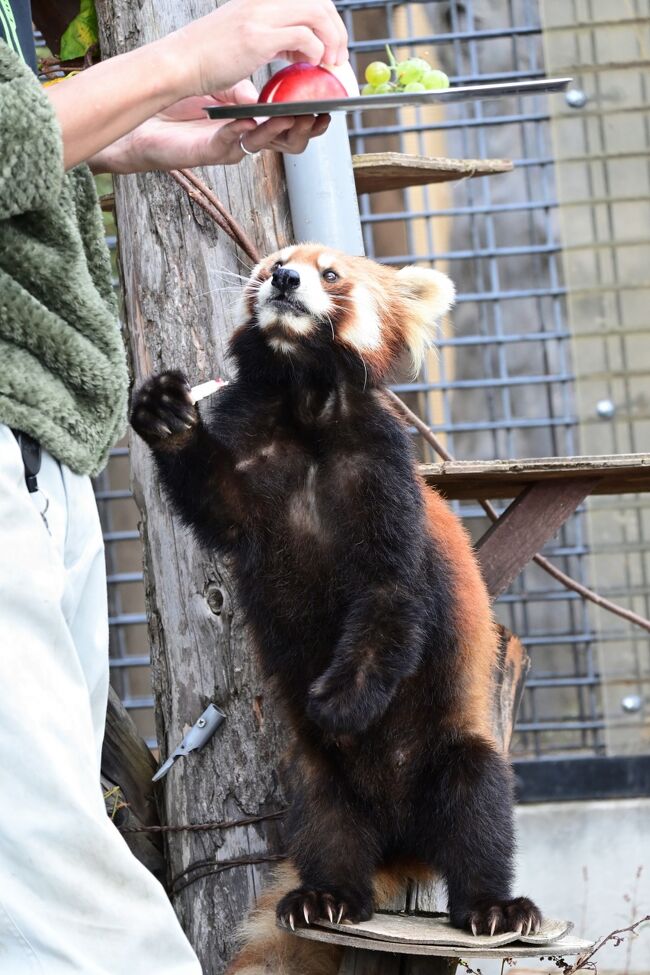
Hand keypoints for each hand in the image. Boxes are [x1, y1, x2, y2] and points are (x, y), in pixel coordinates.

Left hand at [88, 82, 330, 173]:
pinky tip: (247, 121)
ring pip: (269, 146)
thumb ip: (258, 79)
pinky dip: (242, 133)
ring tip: (291, 114)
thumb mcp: (230, 80)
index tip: (331, 102)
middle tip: (319, 112)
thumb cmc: (182, 95)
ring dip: (284, 131)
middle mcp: (251, 135)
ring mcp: (233, 145)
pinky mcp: (212, 152)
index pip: (298, 122)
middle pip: (293, 140)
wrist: (145, 110)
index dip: (317, 116)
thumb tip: (291, 55)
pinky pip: (234, 146)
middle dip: (309, 127)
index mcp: (260, 118)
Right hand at [165, 0, 348, 96]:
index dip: (328, 20)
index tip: (330, 46)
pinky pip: (303, 38)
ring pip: (317, 14)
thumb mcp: (244, 36)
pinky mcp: (258, 38)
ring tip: (328, 64)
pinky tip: (310, 66)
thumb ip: (271, 37)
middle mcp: (264, 1)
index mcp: (262, 0)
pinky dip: (315, 53)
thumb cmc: (207, 57)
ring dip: (331, 41)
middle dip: (337, 30)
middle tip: (337, 58)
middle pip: (320, 2)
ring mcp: (261, 16)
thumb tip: (297, 51)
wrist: (179, 63)